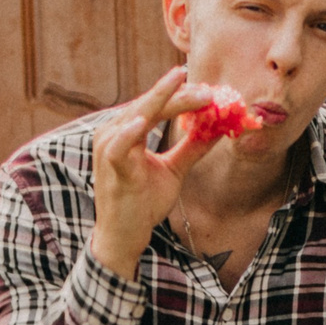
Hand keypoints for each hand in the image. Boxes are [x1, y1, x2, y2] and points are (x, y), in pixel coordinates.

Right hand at [89, 66, 219, 276]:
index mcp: (125, 130)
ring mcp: (108, 149)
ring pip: (137, 117)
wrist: (124, 235)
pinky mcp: (110, 169)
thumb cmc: (143, 202)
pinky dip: (128, 134)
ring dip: (164, 104)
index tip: (208, 90)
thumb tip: (217, 130)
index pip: (155, 105)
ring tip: (192, 96)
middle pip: (148, 105)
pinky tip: (144, 121)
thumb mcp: (173, 170)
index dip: (180, 95)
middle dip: (178, 94)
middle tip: (207, 89)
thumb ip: (191, 149)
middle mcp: (112, 133)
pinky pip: (118, 147)